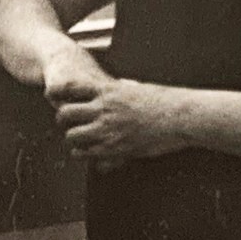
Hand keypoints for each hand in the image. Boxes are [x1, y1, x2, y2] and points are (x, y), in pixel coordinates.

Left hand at [55, 74, 191, 162]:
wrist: (181, 118)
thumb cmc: (164, 101)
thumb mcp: (137, 88)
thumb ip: (121, 89)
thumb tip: (116, 85)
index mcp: (109, 91)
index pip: (72, 87)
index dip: (60, 93)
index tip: (58, 97)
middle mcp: (104, 109)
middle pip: (65, 113)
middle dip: (63, 119)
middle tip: (68, 124)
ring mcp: (108, 129)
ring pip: (72, 136)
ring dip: (73, 139)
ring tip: (80, 140)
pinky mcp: (115, 148)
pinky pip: (87, 154)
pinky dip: (85, 154)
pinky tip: (91, 152)